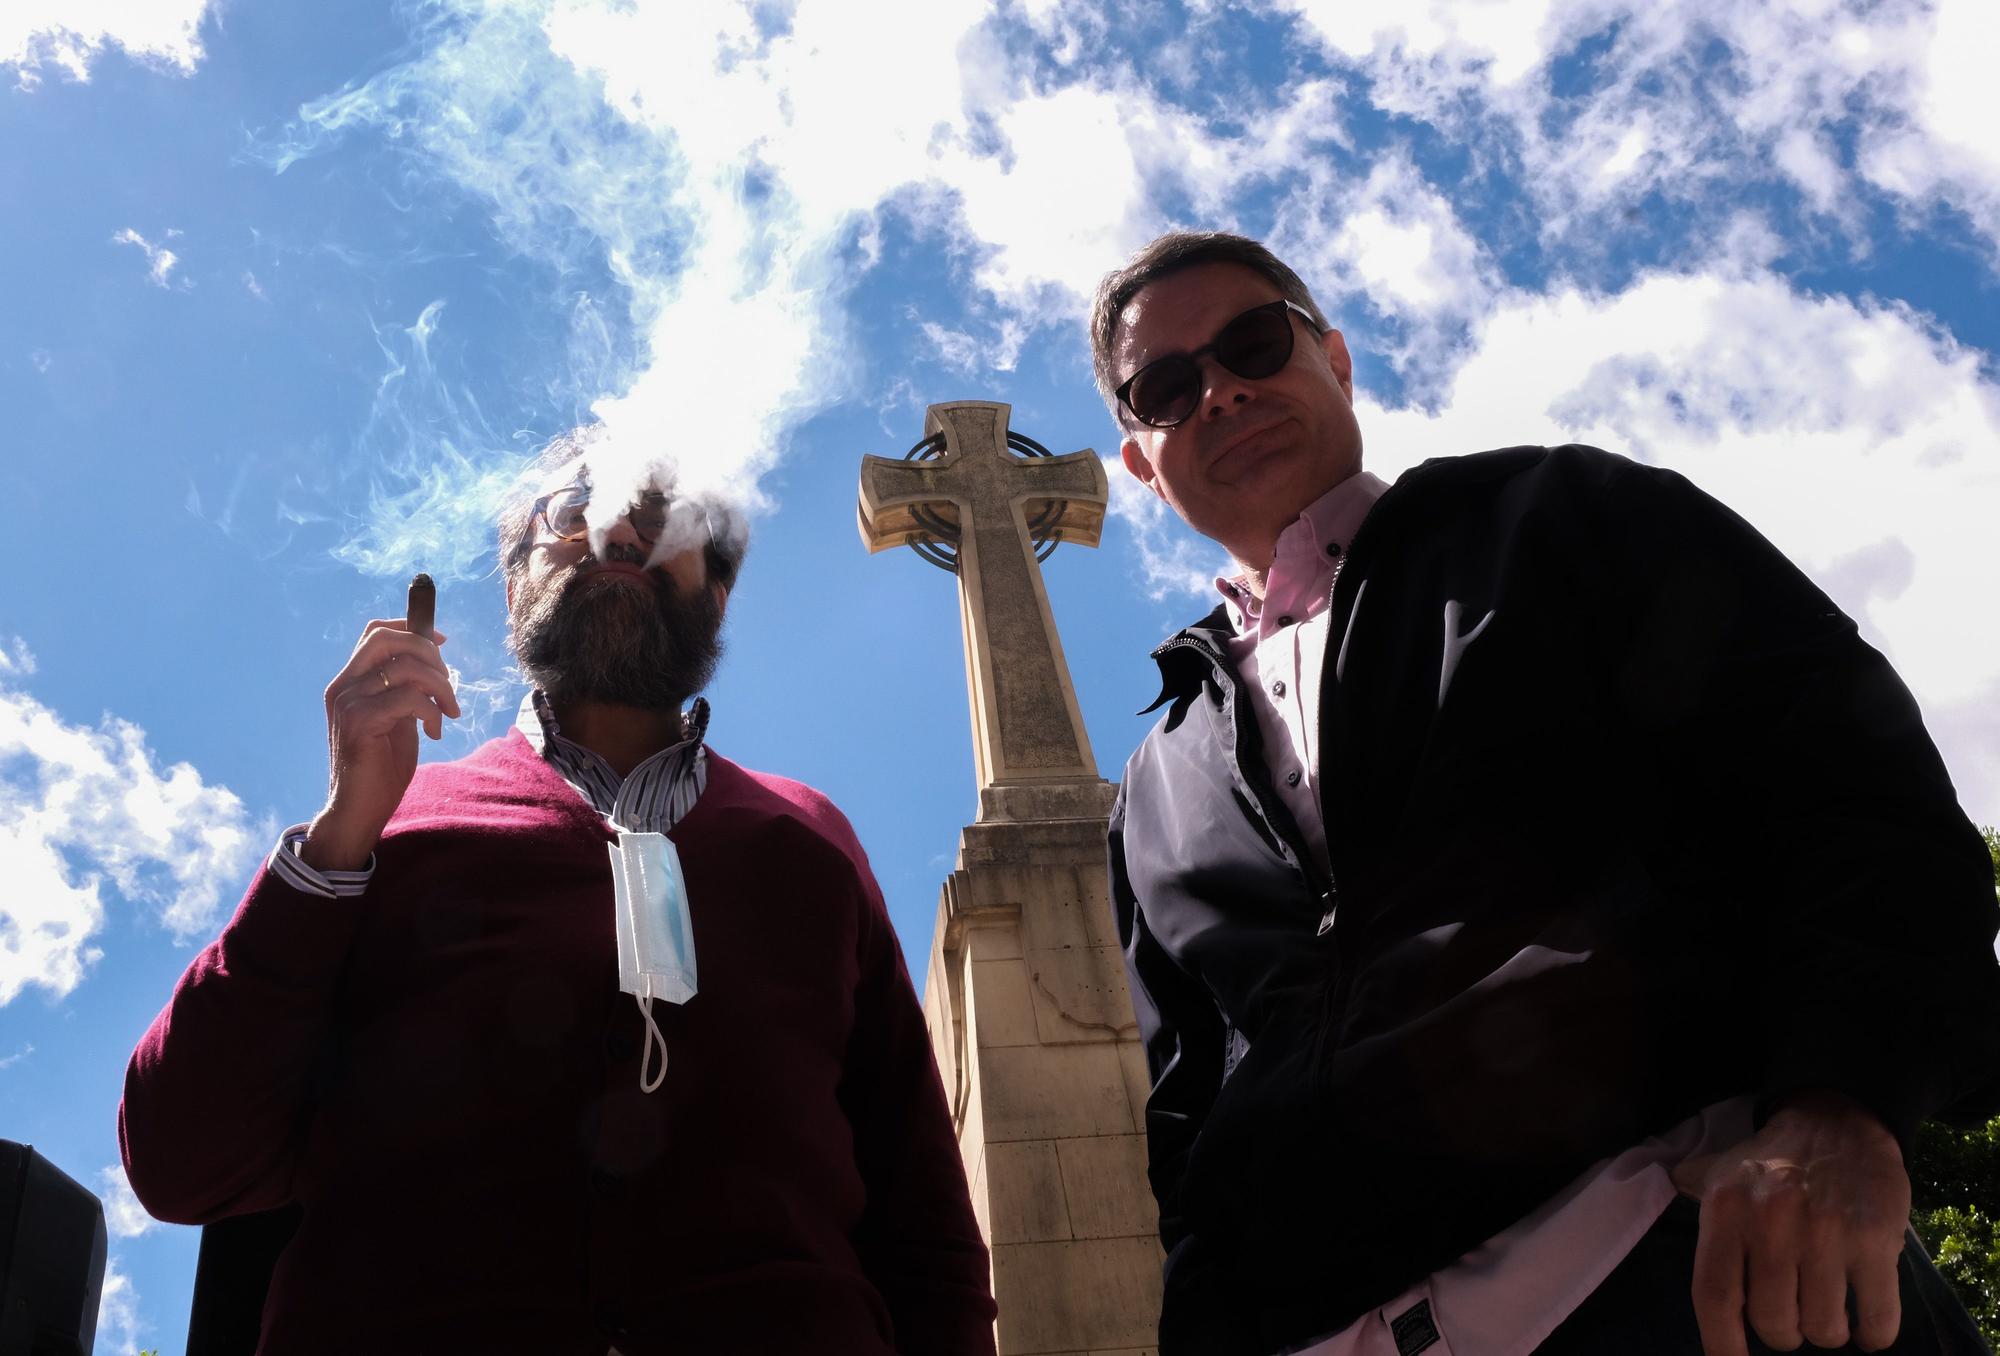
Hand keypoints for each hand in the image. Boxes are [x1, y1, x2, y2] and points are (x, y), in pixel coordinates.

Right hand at [301, 620, 459, 870]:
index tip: (441, 641)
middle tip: (447, 684)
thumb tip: (433, 659)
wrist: (359, 808)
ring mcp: (347, 702)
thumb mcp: (397, 717)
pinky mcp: (359, 721)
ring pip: (406, 668)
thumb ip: (405, 688)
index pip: (375, 632)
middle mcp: (343, 685)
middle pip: (387, 638)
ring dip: (440, 687)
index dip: (411, 628)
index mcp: (350, 681)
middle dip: (429, 654)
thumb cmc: (381, 766)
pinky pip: (409, 698)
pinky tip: (434, 732)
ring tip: (448, 713)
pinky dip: (431, 711)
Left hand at [1671, 1092, 1909, 1354]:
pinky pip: (1877, 1318)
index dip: (1721, 1344)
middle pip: (1772, 1322)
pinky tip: (1865, 1325)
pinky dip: (1873, 1334)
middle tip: (1789, 1315)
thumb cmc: (1773, 1159)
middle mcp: (1772, 1223)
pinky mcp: (1876, 1240)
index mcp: (1726, 1211)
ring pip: (1822, 1327)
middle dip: (1781, 1333)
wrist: (1839, 1122)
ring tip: (1824, 1307)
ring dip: (1826, 1332)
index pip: (1713, 1296)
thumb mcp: (1720, 1170)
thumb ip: (1689, 1192)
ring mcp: (1827, 1234)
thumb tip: (1642, 1188)